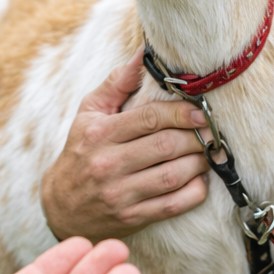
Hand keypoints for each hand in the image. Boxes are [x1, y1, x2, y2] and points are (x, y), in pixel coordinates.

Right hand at [42, 48, 210, 240]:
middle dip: (197, 137)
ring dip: (200, 162)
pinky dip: (194, 192)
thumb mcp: (88, 113)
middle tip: (213, 131)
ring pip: (172, 175)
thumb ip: (116, 83)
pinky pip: (172, 205)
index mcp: (99, 134)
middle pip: (166, 146)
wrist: (60, 207)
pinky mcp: (132, 218)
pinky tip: (200, 179)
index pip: (149, 118)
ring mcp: (120, 194)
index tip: (202, 110)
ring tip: (210, 152)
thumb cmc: (80, 151)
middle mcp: (108, 164)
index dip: (182, 112)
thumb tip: (143, 55)